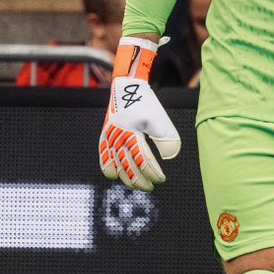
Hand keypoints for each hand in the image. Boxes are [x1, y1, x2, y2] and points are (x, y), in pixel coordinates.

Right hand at [98, 37, 181, 189]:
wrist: (126, 86)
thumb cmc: (144, 102)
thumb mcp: (160, 119)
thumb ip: (166, 139)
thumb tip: (169, 158)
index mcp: (131, 135)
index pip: (143, 162)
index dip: (153, 174)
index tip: (162, 179)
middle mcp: (117, 140)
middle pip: (129, 169)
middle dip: (140, 181)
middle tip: (151, 186)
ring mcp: (109, 139)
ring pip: (115, 167)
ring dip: (126, 178)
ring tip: (136, 185)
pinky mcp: (105, 136)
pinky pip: (104, 158)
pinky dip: (109, 169)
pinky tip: (116, 175)